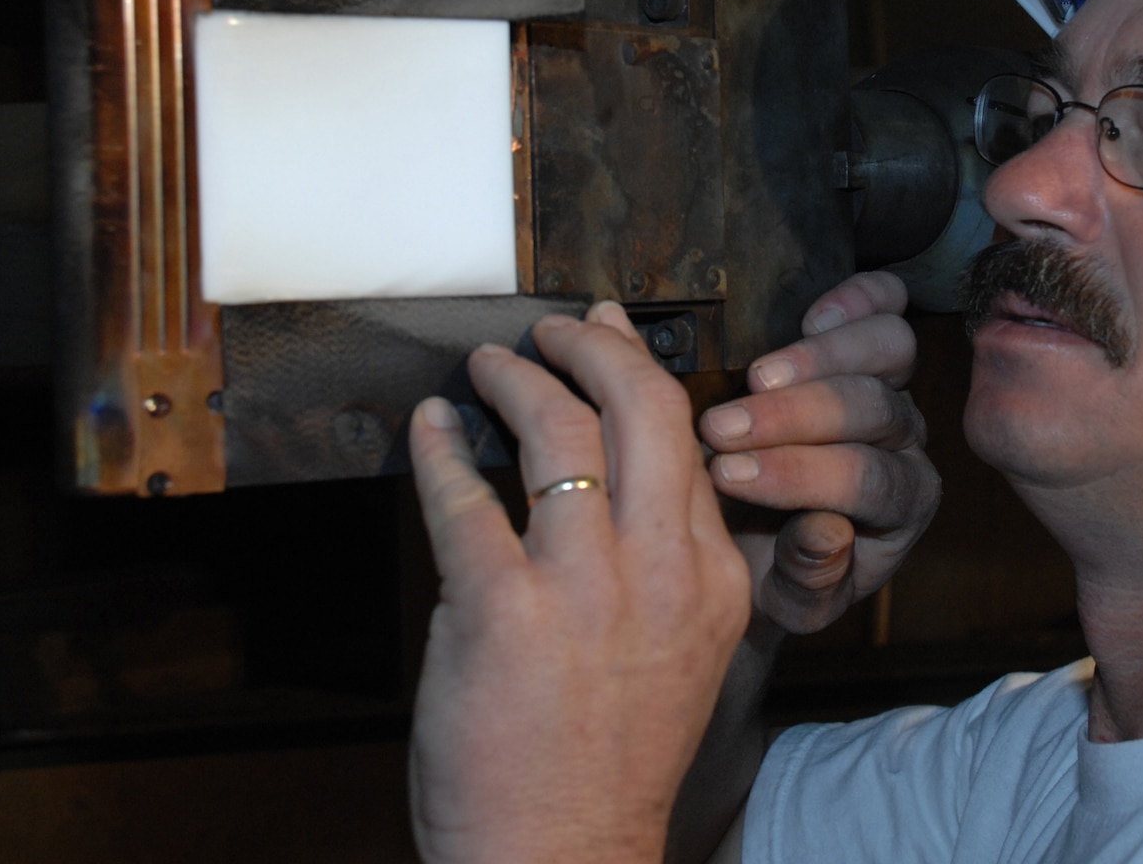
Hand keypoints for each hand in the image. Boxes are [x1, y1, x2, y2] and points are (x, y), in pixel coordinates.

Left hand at [408, 302, 750, 863]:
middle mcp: (660, 571)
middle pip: (639, 406)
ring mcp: (582, 589)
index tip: (609, 338)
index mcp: (711, 579)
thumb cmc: (609, 762)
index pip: (686, 437)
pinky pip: (464, 496)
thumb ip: (660, 560)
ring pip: (557, 428)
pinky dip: (440, 447)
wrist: (562, 858)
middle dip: (589, 347)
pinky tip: (431, 429)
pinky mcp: (500, 611)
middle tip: (552, 332)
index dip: (639, 369)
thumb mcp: (679, 651)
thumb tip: (610, 465)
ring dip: (514, 378)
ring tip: (488, 368)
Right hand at [698, 272, 939, 636]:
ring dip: (818, 358)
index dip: (798, 475)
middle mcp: (906, 442)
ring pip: (889, 351)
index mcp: (903, 507)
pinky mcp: (867, 342)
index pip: (867, 481)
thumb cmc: (775, 570)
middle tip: (721, 428)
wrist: (759, 535)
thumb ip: (812, 580)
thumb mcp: (790, 602)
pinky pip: (885, 305)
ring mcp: (891, 385)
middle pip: (875, 410)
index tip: (727, 474)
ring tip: (755, 376)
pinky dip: (855, 299)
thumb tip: (826, 532)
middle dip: (794, 418)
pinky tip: (809, 313)